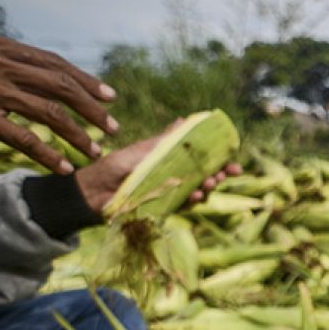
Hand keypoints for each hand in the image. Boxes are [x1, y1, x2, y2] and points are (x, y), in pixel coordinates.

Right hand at [0, 29, 118, 172]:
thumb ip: (1, 59)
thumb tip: (32, 74)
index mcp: (0, 47)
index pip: (53, 63)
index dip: (85, 80)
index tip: (110, 96)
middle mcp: (1, 66)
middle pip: (61, 86)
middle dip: (92, 108)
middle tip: (113, 126)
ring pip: (50, 114)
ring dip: (78, 134)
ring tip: (95, 150)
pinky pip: (23, 138)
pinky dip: (47, 154)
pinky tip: (63, 167)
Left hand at [74, 121, 241, 213]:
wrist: (94, 192)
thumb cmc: (116, 167)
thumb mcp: (143, 150)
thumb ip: (166, 140)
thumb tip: (185, 120)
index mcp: (172, 161)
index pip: (202, 160)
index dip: (219, 161)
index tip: (234, 162)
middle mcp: (175, 177)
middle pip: (205, 177)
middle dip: (218, 175)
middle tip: (225, 174)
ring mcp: (171, 194)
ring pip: (199, 192)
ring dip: (208, 188)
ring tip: (209, 184)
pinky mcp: (165, 208)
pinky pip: (184, 206)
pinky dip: (192, 201)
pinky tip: (196, 196)